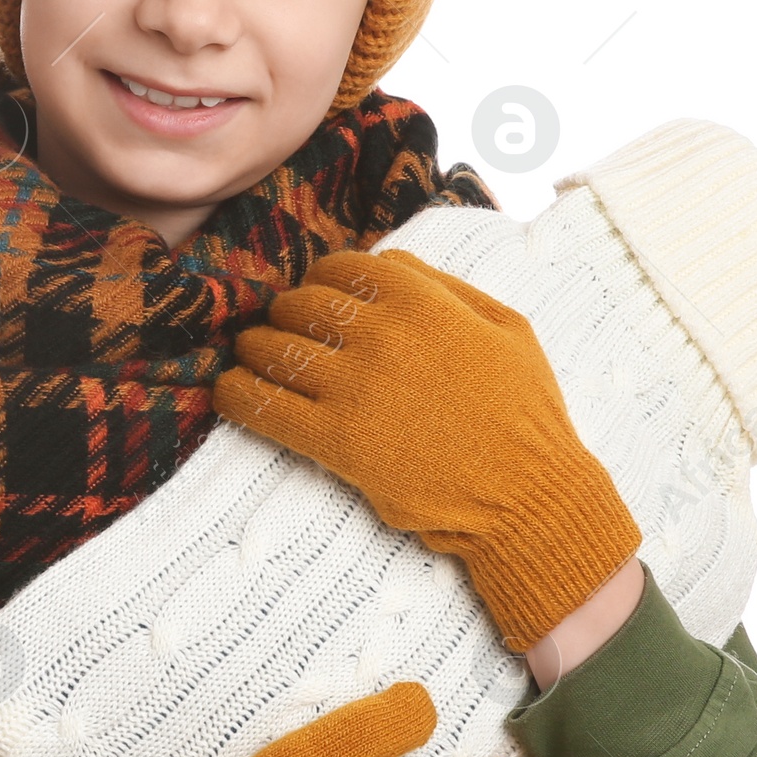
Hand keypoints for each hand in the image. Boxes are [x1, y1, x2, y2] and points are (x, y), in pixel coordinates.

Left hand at [212, 246, 642, 652]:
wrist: (528, 495)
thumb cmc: (525, 413)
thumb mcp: (507, 327)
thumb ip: (446, 288)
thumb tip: (388, 262)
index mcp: (423, 301)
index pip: (342, 267)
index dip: (322, 279)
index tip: (318, 297)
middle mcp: (382, 335)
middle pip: (301, 304)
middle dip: (286, 314)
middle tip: (284, 332)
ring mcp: (354, 387)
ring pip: (274, 348)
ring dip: (255, 349)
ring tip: (252, 357)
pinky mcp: (335, 440)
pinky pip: (261, 405)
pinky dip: (234, 393)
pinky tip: (228, 391)